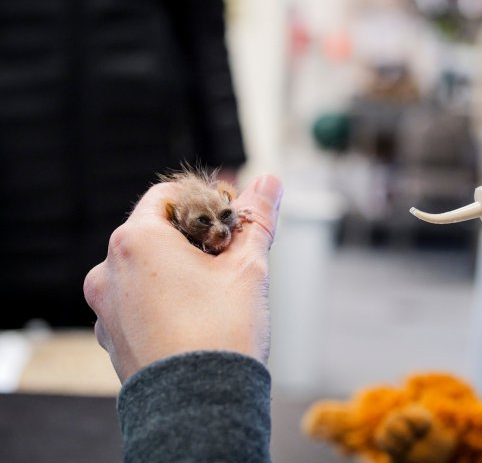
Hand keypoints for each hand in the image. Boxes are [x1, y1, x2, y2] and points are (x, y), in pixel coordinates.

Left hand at [84, 174, 282, 381]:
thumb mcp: (247, 267)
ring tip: (214, 294)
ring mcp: (105, 307)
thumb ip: (256, 219)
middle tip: (229, 259)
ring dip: (177, 271)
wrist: (199, 407)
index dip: (204, 202)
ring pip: (146, 270)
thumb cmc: (221, 332)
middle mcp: (108, 270)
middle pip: (156, 233)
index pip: (167, 196)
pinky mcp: (111, 338)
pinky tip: (194, 319)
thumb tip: (269, 182)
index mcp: (135, 241)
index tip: (229, 222)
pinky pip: (137, 303)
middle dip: (194, 239)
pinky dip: (162, 301)